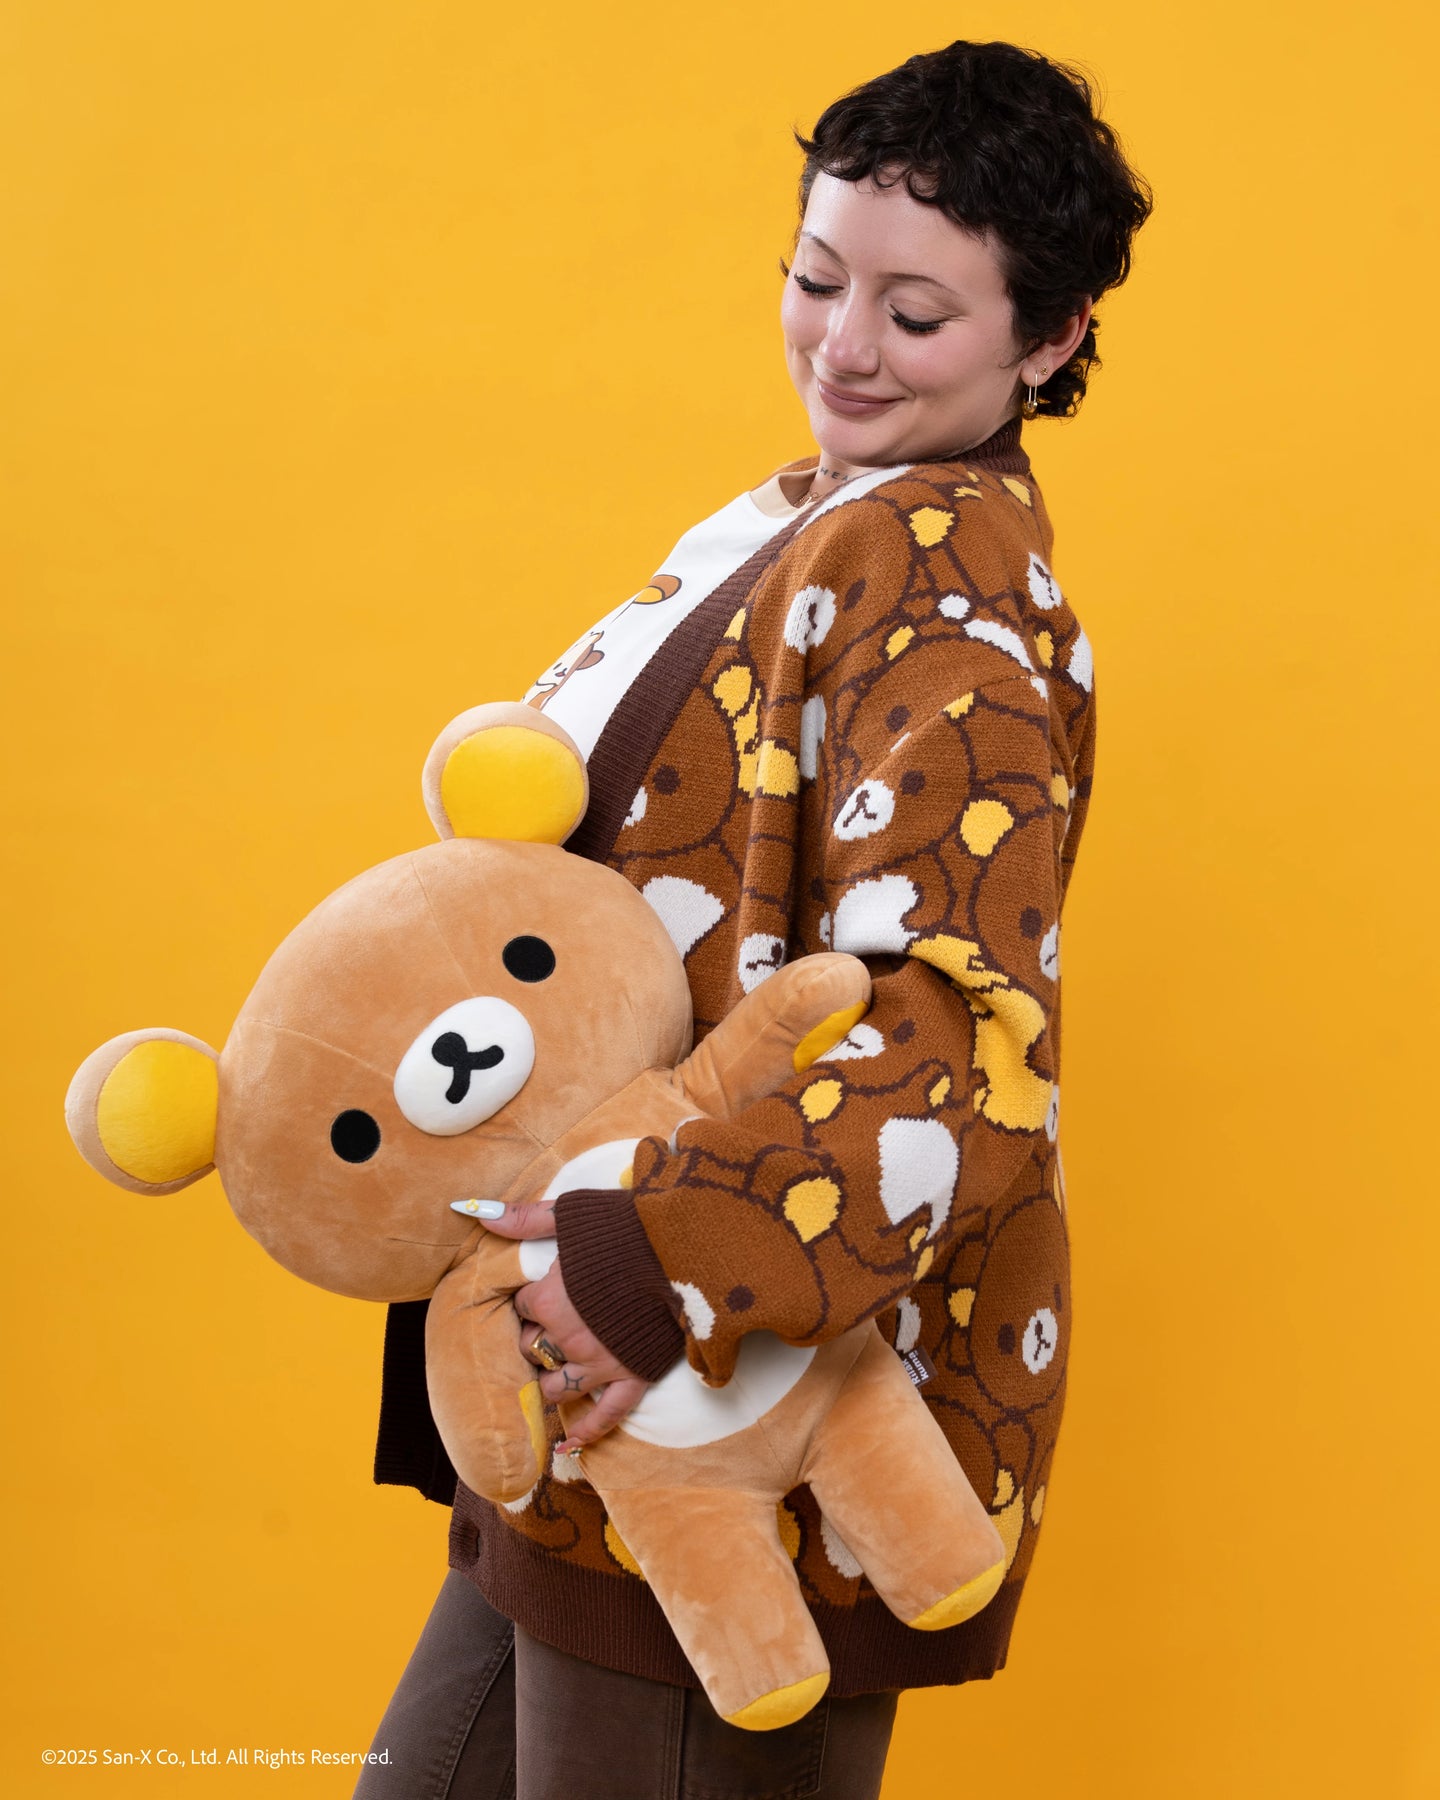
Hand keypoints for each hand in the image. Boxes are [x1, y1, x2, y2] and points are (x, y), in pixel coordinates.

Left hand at [480, 1200, 651, 1453]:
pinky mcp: (632, 1376)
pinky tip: (568, 1447)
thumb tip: (475, 1212)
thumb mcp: (571, 1213)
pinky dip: (586, 1432)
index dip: (531, 1296)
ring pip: (556, 1386)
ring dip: (549, 1380)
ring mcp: (600, 1363)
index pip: (523, 1305)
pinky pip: (605, 1416)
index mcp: (550, 1299)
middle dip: (536, 1336)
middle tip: (550, 1323)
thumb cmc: (627, 1226)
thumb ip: (524, 1218)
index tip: (543, 1288)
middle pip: (533, 1348)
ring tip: (551, 1372)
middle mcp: (569, 1337)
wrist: (686, 1248)